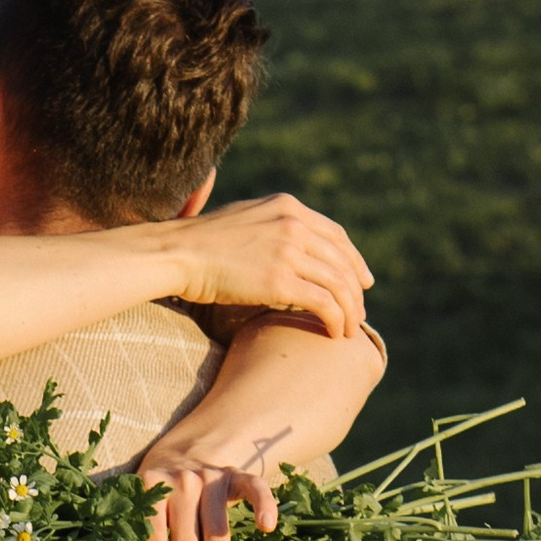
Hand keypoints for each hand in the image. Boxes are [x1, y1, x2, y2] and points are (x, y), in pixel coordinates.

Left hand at [136, 451, 277, 540]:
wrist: (183, 450)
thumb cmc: (156, 491)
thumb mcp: (137, 503)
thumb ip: (134, 533)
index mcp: (151, 487)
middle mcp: (183, 481)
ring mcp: (213, 478)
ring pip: (217, 536)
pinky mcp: (237, 476)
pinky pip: (256, 489)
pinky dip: (264, 505)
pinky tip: (266, 527)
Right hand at [169, 194, 372, 341]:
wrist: (178, 254)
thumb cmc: (200, 244)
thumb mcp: (243, 220)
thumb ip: (269, 227)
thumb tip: (280, 245)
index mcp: (288, 206)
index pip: (335, 235)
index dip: (353, 260)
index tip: (362, 281)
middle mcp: (294, 224)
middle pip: (342, 260)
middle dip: (355, 289)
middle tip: (359, 312)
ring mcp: (288, 250)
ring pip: (338, 282)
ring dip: (349, 309)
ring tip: (349, 329)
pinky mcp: (280, 280)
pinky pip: (323, 302)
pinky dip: (335, 319)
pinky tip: (334, 333)